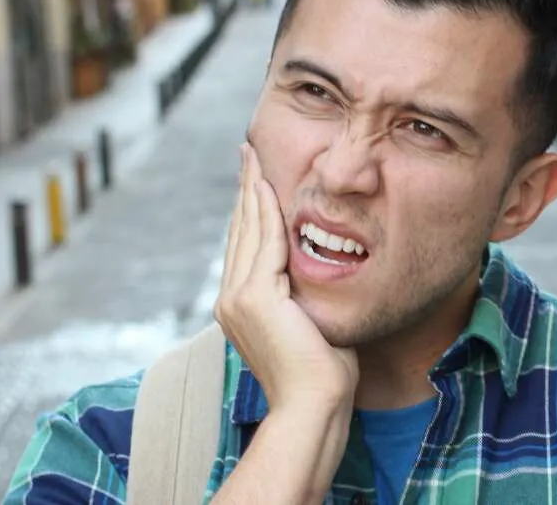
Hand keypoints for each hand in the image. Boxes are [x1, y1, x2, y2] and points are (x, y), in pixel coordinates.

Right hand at [214, 143, 358, 415]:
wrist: (315, 404)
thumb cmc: (325, 372)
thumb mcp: (312, 323)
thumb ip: (306, 297)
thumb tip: (322, 276)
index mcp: (242, 306)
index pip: (246, 244)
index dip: (251, 208)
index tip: (256, 178)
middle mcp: (232, 299)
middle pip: (240, 229)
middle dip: (246, 188)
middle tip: (249, 152)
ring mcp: (239, 299)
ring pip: (248, 230)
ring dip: (252, 189)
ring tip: (254, 157)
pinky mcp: (255, 298)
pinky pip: (265, 244)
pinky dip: (267, 213)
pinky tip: (270, 187)